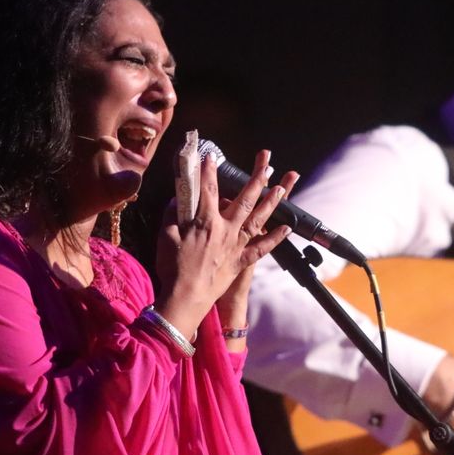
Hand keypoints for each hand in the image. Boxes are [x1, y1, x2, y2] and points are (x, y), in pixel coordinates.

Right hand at [155, 149, 295, 340]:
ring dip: (271, 203)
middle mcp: (226, 230)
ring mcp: (236, 246)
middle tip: (267, 164)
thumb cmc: (173, 268)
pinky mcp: (241, 262)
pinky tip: (287, 228)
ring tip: (282, 188)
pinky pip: (261, 248)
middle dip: (256, 179)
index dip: (208, 170)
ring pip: (258, 220)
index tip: (210, 155)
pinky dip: (275, 238)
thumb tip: (176, 200)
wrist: (186, 298)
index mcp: (205, 222)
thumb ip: (172, 215)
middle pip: (244, 200)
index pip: (207, 189)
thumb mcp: (166, 236)